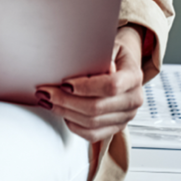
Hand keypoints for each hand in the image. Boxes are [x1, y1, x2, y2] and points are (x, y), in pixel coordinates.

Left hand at [35, 26, 143, 142]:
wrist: (124, 67)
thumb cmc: (114, 54)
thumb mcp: (109, 45)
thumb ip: (98, 55)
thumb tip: (82, 63)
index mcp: (134, 77)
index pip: (111, 86)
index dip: (85, 86)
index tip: (64, 83)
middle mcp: (133, 100)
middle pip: (97, 107)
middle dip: (66, 101)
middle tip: (46, 92)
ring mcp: (126, 117)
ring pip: (92, 123)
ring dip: (65, 113)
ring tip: (47, 102)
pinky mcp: (116, 128)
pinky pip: (92, 134)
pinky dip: (73, 124)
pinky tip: (61, 112)